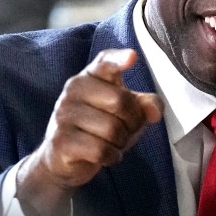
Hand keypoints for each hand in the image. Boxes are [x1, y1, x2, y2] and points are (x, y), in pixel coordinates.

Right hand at [17, 49, 162, 215]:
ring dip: (120, 143)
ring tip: (111, 143)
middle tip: (125, 130)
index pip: (105, 62)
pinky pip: (100, 150)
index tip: (132, 57)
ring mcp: (64, 114)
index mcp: (90, 76)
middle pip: (120, 101)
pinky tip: (104, 155)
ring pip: (112, 130)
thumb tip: (154, 111)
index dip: (119, 59)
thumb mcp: (126, 114)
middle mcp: (74, 90)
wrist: (62, 158)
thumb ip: (145, 105)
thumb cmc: (97, 129)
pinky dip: (111, 156)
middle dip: (132, 122)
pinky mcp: (61, 140)